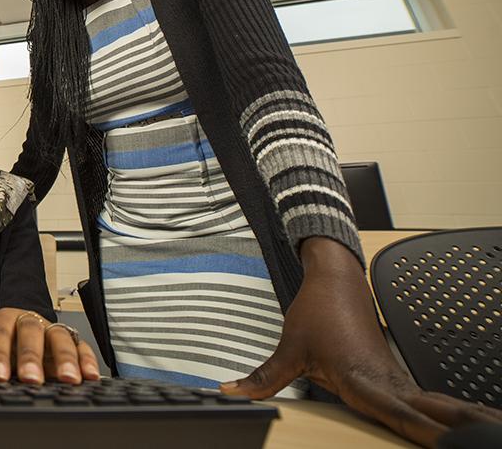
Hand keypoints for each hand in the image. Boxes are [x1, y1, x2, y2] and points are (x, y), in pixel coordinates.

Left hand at [0, 307, 100, 384]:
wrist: (19, 337)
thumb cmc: (1, 347)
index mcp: (5, 319)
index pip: (0, 334)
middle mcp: (30, 321)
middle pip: (32, 332)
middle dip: (32, 356)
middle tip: (31, 379)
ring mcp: (52, 330)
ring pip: (60, 337)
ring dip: (66, 358)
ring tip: (68, 380)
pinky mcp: (72, 341)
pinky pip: (82, 347)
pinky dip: (88, 360)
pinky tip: (90, 376)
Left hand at [220, 238, 501, 446]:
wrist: (336, 276)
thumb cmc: (316, 310)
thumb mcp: (288, 350)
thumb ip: (264, 379)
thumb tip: (232, 394)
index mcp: (363, 378)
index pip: (399, 413)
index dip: (423, 430)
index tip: (446, 442)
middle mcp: (384, 380)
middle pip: (424, 415)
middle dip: (449, 432)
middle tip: (477, 446)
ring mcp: (391, 375)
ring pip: (427, 408)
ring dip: (452, 422)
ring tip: (484, 436)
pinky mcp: (391, 372)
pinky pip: (419, 400)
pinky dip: (441, 413)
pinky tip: (455, 428)